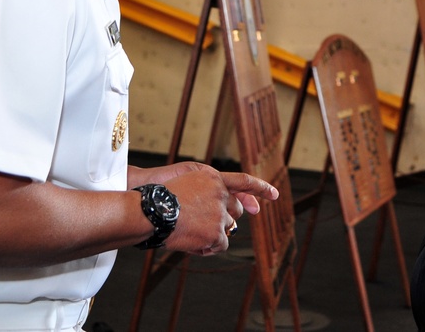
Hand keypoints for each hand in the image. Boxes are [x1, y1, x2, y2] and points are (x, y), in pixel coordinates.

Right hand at [132, 165, 277, 254]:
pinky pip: (221, 244)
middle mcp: (220, 193)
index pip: (244, 181)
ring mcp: (219, 213)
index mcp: (213, 178)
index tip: (274, 194)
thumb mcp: (185, 183)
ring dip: (213, 233)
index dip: (260, 188)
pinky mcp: (216, 232)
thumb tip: (223, 209)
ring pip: (227, 228)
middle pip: (236, 210)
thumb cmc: (160, 199)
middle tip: (205, 224)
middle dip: (225, 218)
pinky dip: (210, 247)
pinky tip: (193, 243)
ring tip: (189, 232)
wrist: (150, 211)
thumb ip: (206, 191)